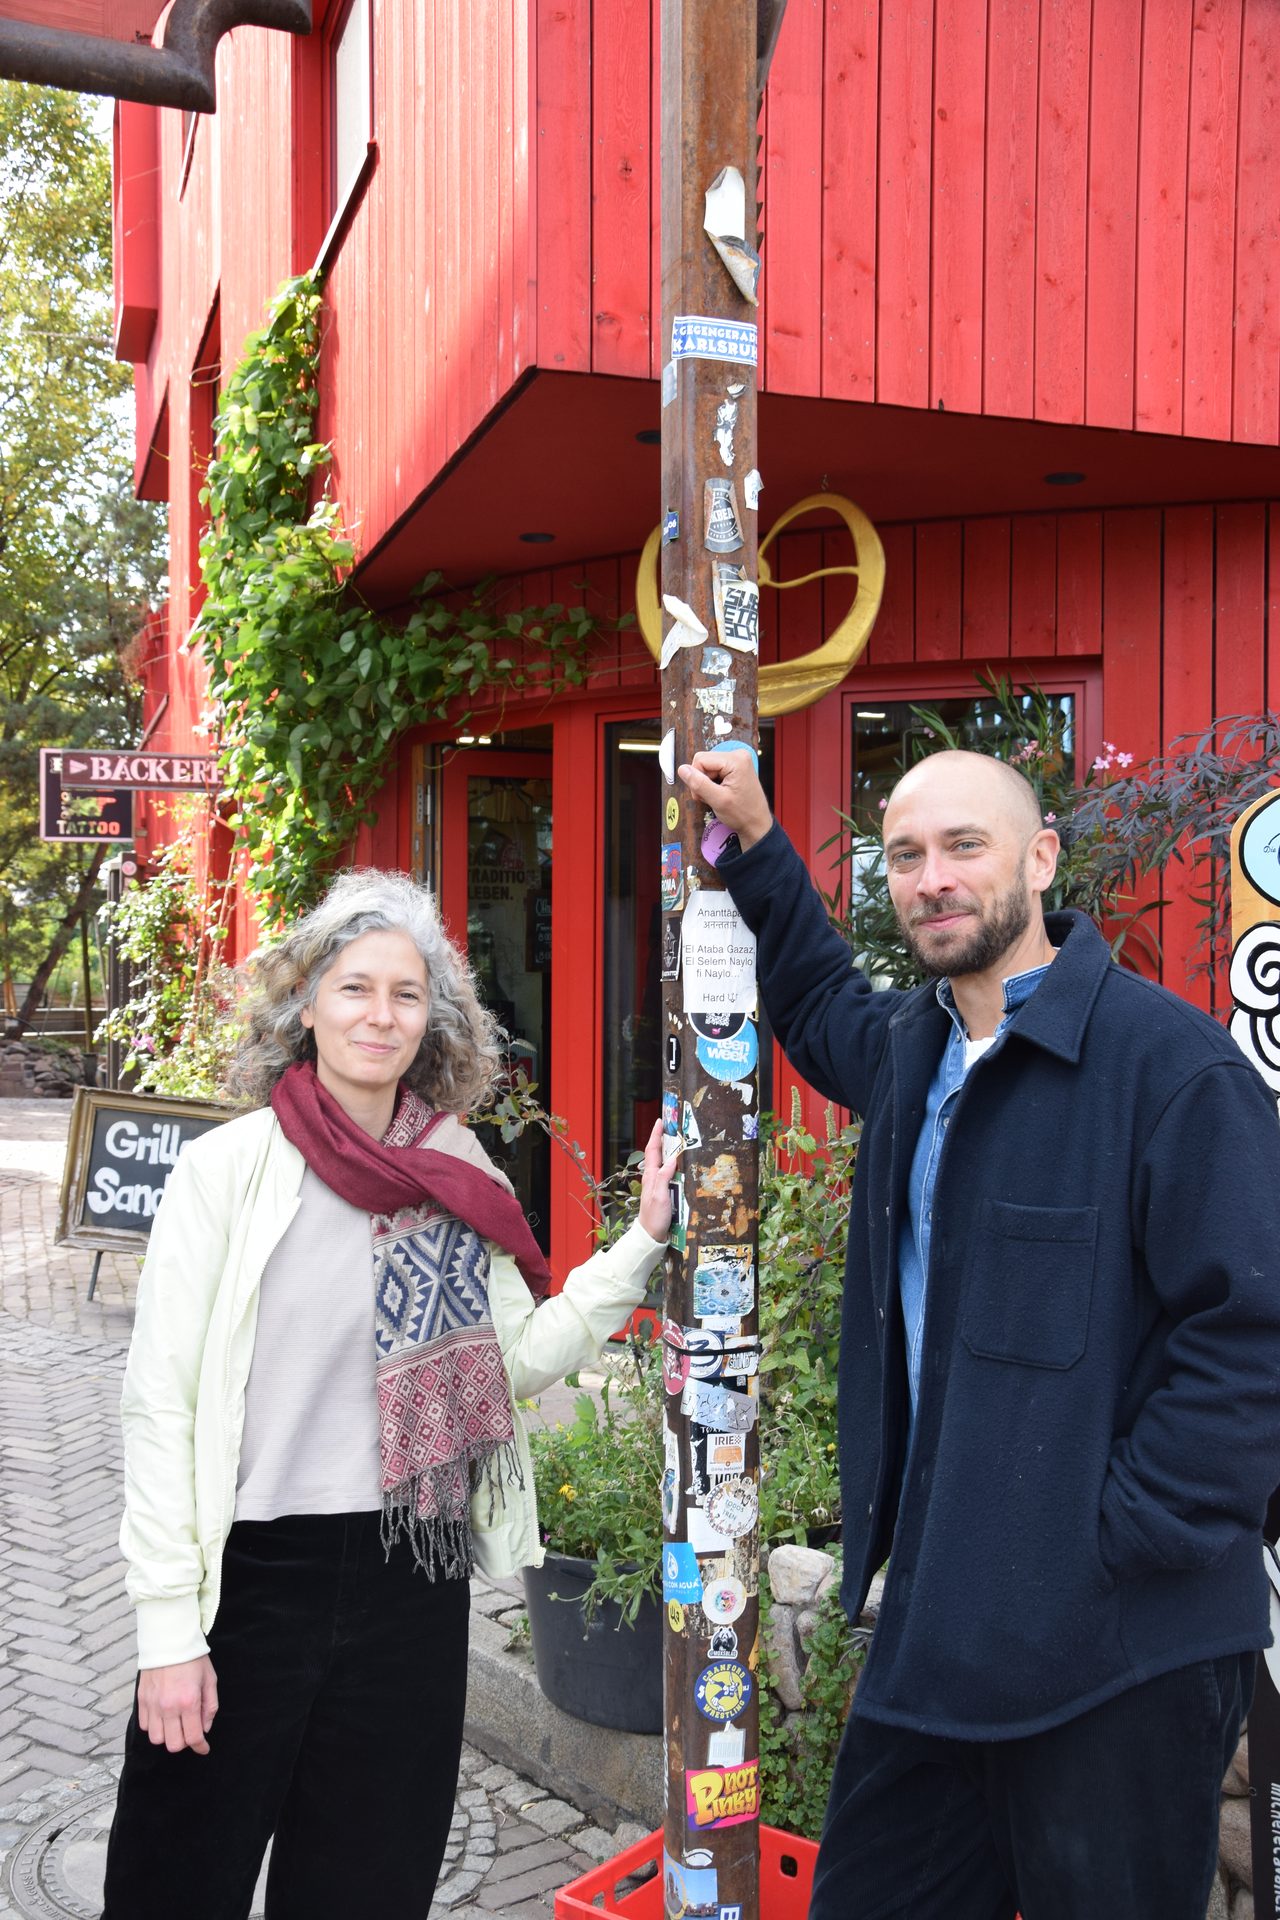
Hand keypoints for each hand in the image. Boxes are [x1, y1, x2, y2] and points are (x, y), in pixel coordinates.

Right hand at [137, 1655, 218, 1754]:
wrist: (169, 1640)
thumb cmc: (193, 1659)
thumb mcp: (210, 1680)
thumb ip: (209, 1706)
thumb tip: (205, 1728)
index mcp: (188, 1701)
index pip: (193, 1737)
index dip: (200, 1747)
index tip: (204, 1748)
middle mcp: (169, 1707)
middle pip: (173, 1744)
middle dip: (184, 1742)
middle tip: (190, 1731)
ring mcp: (153, 1705)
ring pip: (157, 1739)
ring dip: (167, 1736)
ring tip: (175, 1724)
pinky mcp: (141, 1700)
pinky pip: (145, 1726)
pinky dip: (154, 1726)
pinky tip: (163, 1716)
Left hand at [637, 1119, 681, 1240]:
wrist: (651, 1234)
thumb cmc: (654, 1217)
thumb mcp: (660, 1197)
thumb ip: (664, 1178)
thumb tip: (671, 1160)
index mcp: (651, 1176)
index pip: (652, 1151)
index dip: (656, 1135)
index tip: (660, 1121)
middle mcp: (653, 1177)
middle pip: (657, 1153)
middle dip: (662, 1138)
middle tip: (671, 1126)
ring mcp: (657, 1184)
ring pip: (662, 1161)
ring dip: (668, 1149)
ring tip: (676, 1139)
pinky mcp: (662, 1191)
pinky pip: (667, 1171)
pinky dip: (672, 1162)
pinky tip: (679, 1163)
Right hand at [678, 751, 771, 846]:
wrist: (756, 824)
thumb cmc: (743, 814)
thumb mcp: (718, 800)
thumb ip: (699, 783)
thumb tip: (682, 769)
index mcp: (736, 760)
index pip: (700, 759)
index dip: (696, 777)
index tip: (704, 794)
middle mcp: (738, 755)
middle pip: (703, 761)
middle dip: (701, 780)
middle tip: (711, 797)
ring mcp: (737, 760)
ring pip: (707, 767)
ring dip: (706, 783)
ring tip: (716, 796)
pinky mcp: (735, 766)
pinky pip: (713, 770)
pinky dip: (712, 783)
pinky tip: (720, 792)